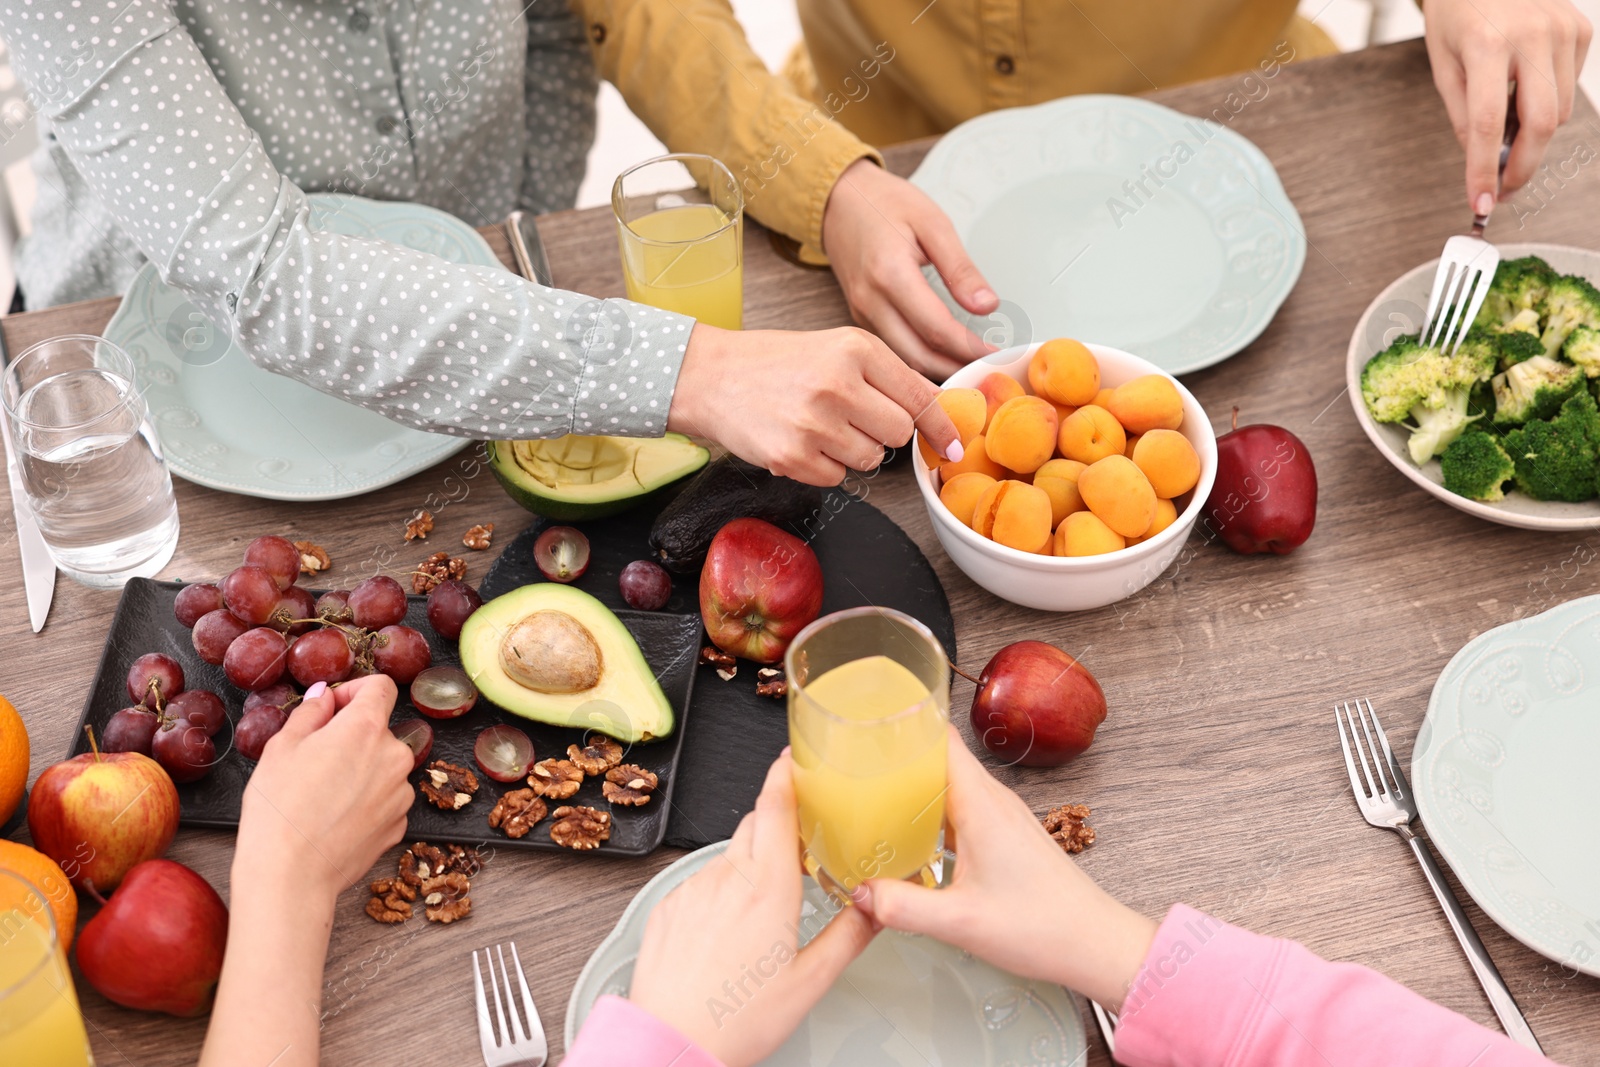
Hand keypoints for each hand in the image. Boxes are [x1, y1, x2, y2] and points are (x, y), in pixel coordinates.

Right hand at [235, 675, 413, 898]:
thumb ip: (310, 713)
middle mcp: (395, 756)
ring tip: (323, 794)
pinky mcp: (399, 823)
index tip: (334, 706)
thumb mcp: (281, 748)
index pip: (381, 687)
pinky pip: (385, 799)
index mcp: (366, 729)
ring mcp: (401, 792)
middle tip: (315, 758)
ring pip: (383, 767)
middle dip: (351, 737)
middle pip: (379, 731)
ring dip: (360, 770)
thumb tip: (324, 696)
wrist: (291, 874)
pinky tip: (336, 817)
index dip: (355, 690)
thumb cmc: (280, 809)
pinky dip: (366, 801)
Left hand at [629, 755, 876, 1066]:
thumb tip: (877, 908)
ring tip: (763, 909)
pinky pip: (703, 881)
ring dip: (751, 864)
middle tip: (801, 848)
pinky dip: (721, 891)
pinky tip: (728, 930)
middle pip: (756, 824)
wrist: (671, 1041)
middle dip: (779, 824)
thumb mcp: (809, 983)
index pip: (776, 806)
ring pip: (730, 854)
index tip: (796, 758)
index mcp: (766, 889)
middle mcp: (726, 878)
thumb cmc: (736, 1020)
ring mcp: (693, 889)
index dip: (786, 774)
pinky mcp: (669, 905)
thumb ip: (849, 936)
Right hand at [669, 321, 961, 484]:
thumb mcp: (835, 348)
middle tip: (850, 416)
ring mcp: (815, 423)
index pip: (919, 396)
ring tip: (819, 425)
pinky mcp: (793, 457)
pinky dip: (823, 466)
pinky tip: (800, 440)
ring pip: (870, 459)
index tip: (954, 444)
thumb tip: (934, 410)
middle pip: (899, 433)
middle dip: (881, 431)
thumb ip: (885, 375)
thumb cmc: (772, 362)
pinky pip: (837, 477)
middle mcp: (839, 384)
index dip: (942, 426)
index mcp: (856, 349)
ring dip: (852, 450)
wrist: (709, 376)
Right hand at [821, 159, 998, 379]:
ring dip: (938, 370)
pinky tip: (943, 357)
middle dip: (957, 368)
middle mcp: (871, 301)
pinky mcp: (860, 317)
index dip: (970, 347)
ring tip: (970, 368)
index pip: (936, 328)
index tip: (997, 354)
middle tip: (988, 368)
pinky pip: (892, 349)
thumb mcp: (932, 223)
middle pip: (918, 355)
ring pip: (902, 360)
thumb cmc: (885, 204)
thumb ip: (959, 268)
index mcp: (890, 274)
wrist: (840, 200)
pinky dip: (919, 360)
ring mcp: (862, 313)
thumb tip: (987, 305)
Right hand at [857, 730, 1156, 1010]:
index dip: (905, 727)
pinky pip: (962, 807)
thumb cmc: (1041, 928)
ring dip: (915, 786)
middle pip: (940, 757)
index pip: (941, 740)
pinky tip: (911, 835)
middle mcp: (994, 801)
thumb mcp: (960, 923)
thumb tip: (859, 893)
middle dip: (899, 758)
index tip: (867, 728)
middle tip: (852, 766)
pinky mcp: (1006, 835)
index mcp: (982, 805)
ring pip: (950, 783)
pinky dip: (933, 811)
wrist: (1094, 944)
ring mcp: (1002, 816)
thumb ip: (902, 907)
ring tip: (871, 796)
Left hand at [1425, 0, 1591, 212]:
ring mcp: (1563, 30)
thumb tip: (1482, 161)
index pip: (1486, 124)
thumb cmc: (1459, 12)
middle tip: (1503, 190)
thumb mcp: (1444, 63)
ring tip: (1505, 131)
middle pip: (1540, 123)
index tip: (1480, 202)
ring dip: (1532, 135)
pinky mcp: (1582, 30)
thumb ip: (1463, 114)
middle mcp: (1532, 35)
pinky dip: (1547, 102)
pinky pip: (1568, 87)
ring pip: (1559, 112)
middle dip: (1522, 166)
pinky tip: (1525, 87)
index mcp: (1486, 43)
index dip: (1484, 170)